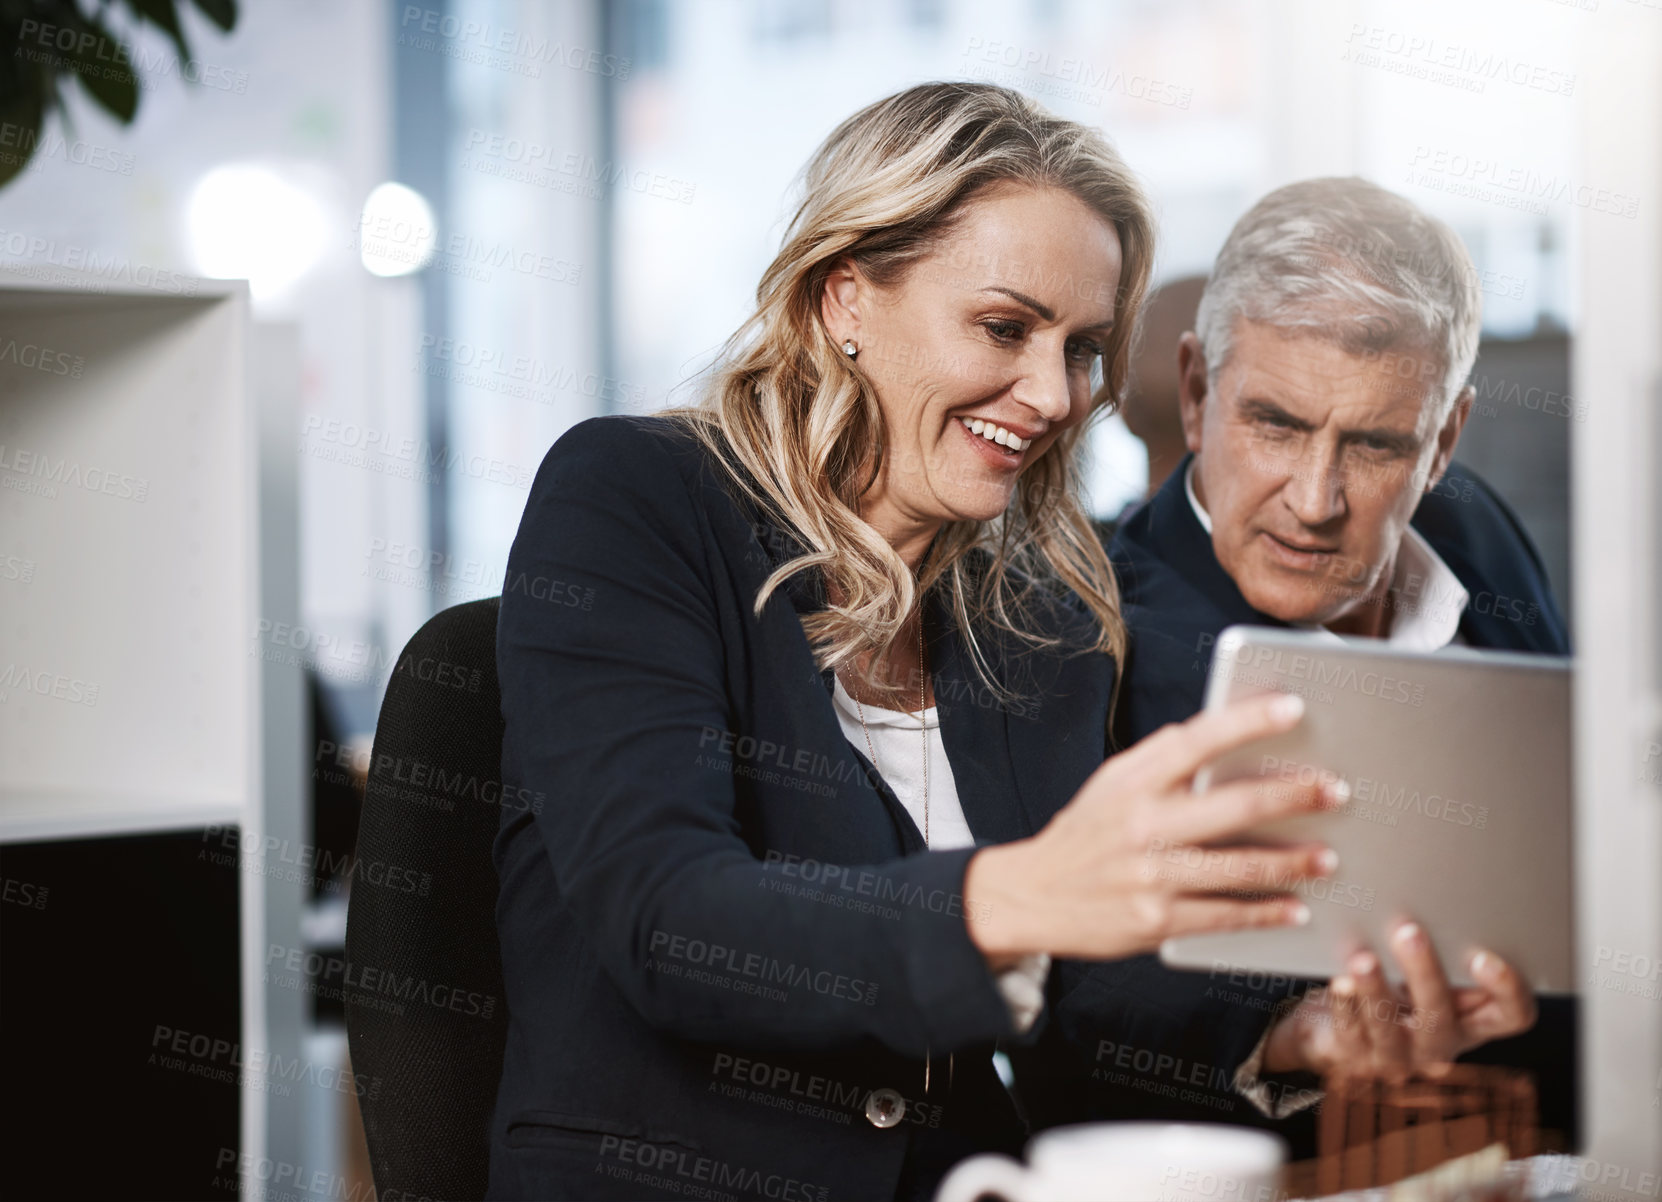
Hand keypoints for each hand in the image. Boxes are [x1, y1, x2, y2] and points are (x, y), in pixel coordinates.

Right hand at [964, 692, 1346, 964]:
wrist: (1031, 896)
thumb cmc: (1085, 834)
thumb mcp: (1112, 784)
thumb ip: (1162, 762)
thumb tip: (1224, 733)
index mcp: (1134, 781)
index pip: (1197, 740)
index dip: (1247, 721)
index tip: (1293, 707)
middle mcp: (1143, 825)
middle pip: (1236, 805)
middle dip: (1295, 796)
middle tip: (1336, 791)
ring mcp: (1152, 875)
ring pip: (1242, 866)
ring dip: (1294, 861)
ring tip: (1329, 856)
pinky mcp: (1158, 920)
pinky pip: (1227, 914)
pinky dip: (1268, 911)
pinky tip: (1296, 907)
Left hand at [1261, 919, 1538, 1081]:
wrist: (1338, 1031)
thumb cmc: (1394, 991)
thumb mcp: (1427, 975)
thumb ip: (1443, 950)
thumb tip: (1439, 892)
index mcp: (1471, 1021)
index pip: (1512, 1015)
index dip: (1506, 989)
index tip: (1482, 956)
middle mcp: (1440, 1044)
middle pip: (1441, 1015)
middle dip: (1424, 972)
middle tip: (1408, 932)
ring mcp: (1397, 1056)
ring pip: (1389, 1027)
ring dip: (1376, 989)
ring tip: (1363, 959)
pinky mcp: (1354, 1057)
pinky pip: (1350, 1031)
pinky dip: (1345, 1005)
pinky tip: (1340, 982)